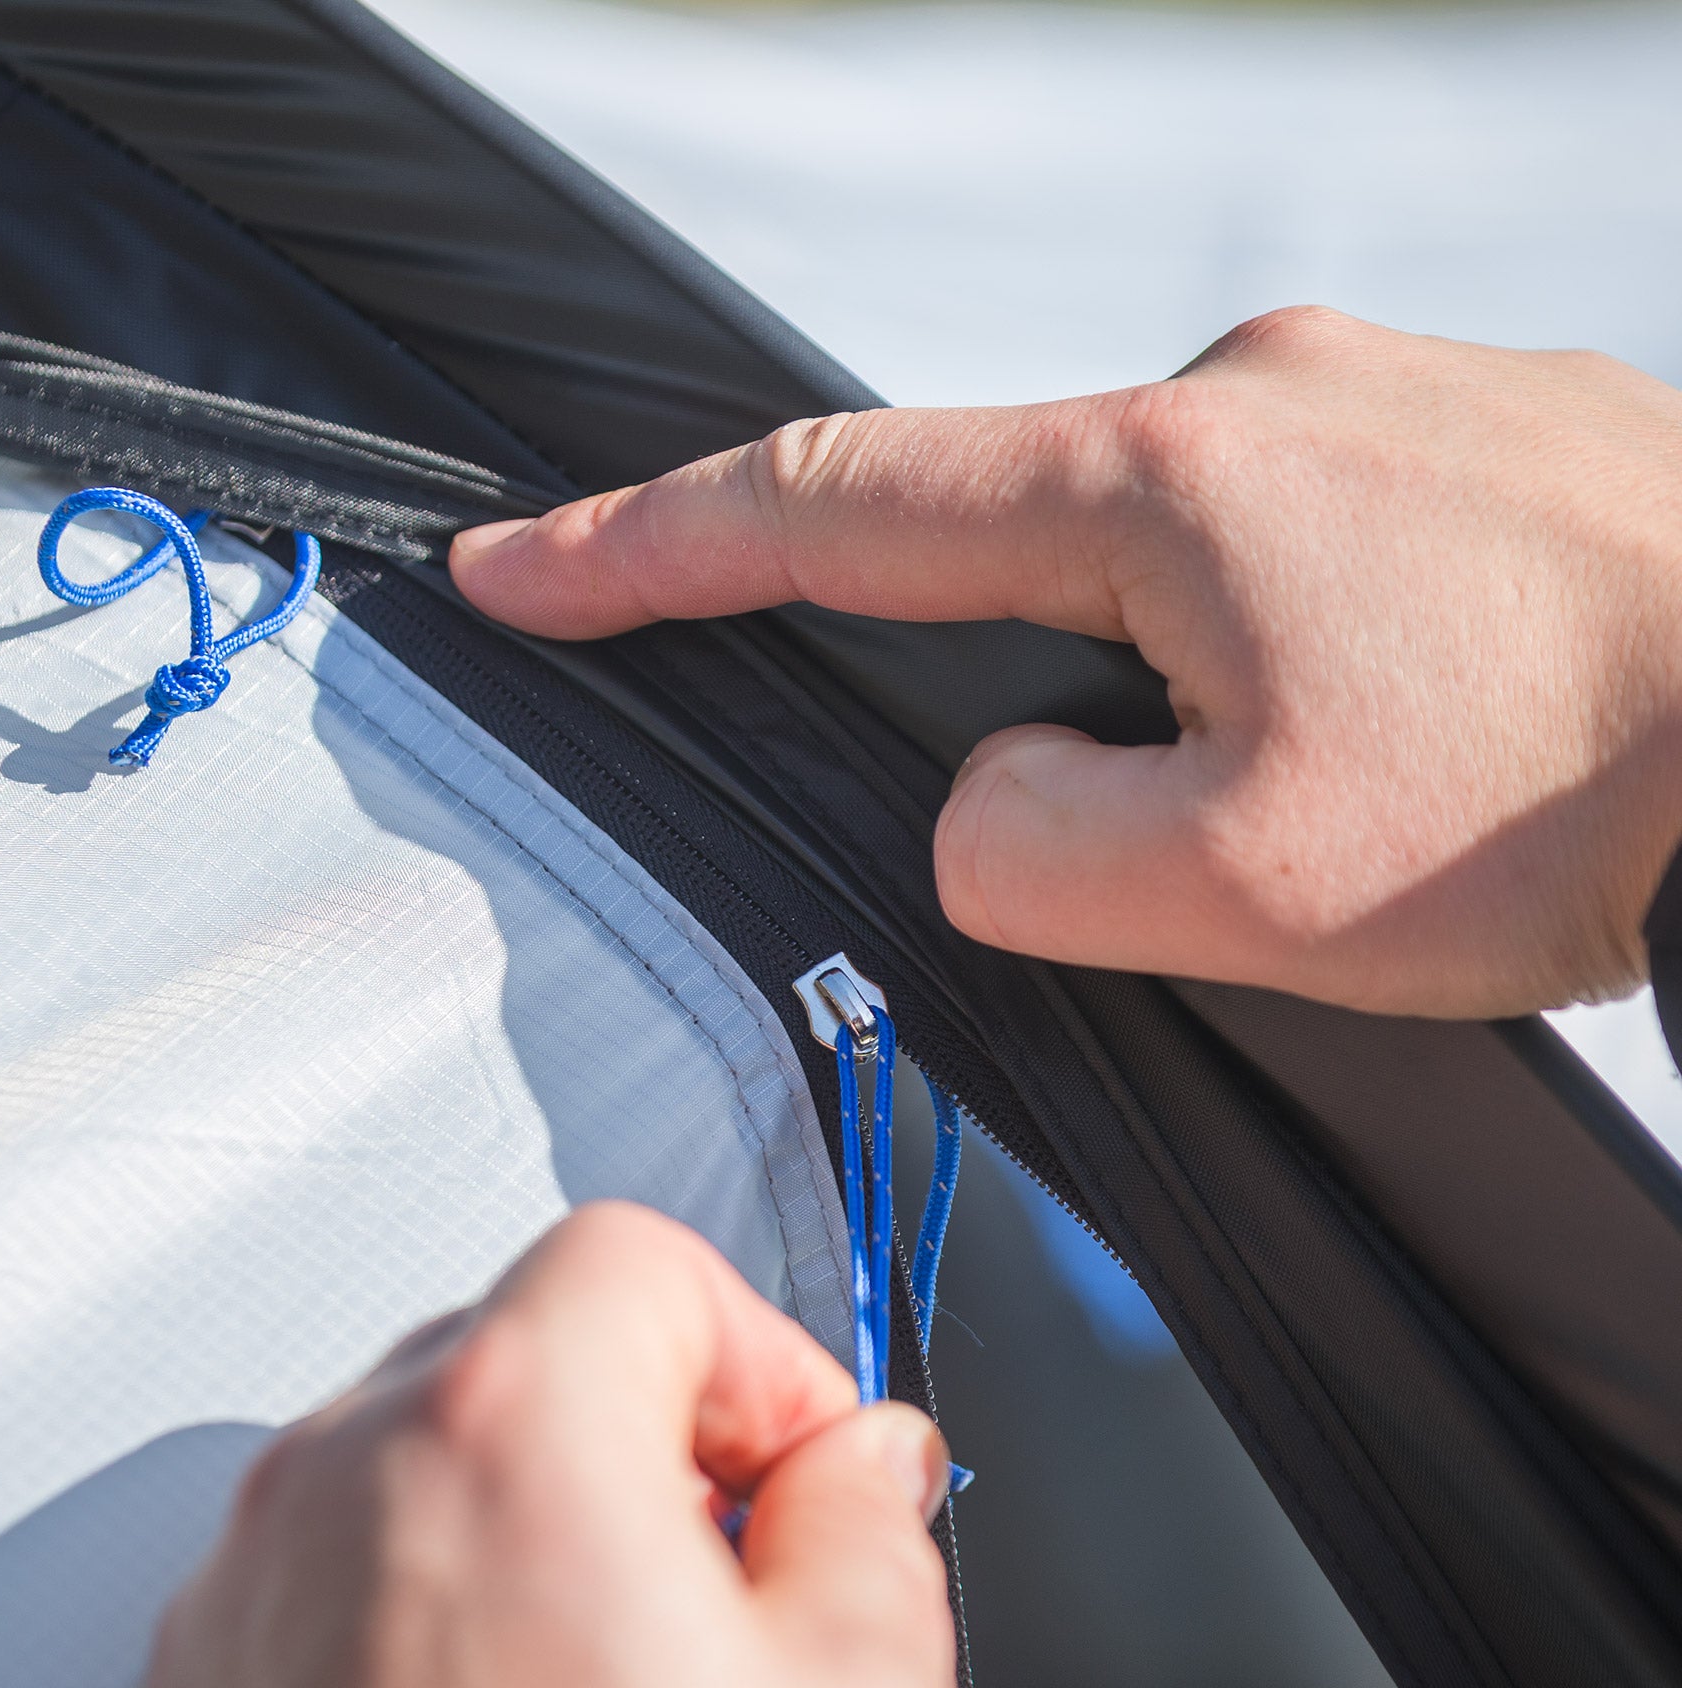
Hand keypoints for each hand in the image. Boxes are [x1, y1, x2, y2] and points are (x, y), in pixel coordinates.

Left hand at [130, 1202, 957, 1687]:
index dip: (756, 1353)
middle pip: (531, 1343)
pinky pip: (342, 1574)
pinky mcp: (203, 1686)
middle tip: (729, 1582)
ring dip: (542, 1526)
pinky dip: (432, 1615)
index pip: (642, 1259)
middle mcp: (344, 1468)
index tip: (801, 1473)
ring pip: (433, 1460)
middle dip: (654, 1434)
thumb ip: (875, 1532)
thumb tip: (862, 1469)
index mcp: (507, 1423)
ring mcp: (251, 1577)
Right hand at [452, 308, 1681, 1017]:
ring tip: (1351, 806)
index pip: (831, 507)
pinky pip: (1294, 547)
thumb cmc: (1583, 794)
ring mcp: (1379, 397)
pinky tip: (1414, 741)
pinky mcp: (1471, 440)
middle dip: (1026, 701)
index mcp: (1166, 477)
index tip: (522, 564)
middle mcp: (1262, 389)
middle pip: (1017, 549)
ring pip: (1170, 566)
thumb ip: (1020, 852)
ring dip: (1191, 702)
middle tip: (1179, 835)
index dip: (646, 547)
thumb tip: (988, 800)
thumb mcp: (1236, 888)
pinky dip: (1291, 659)